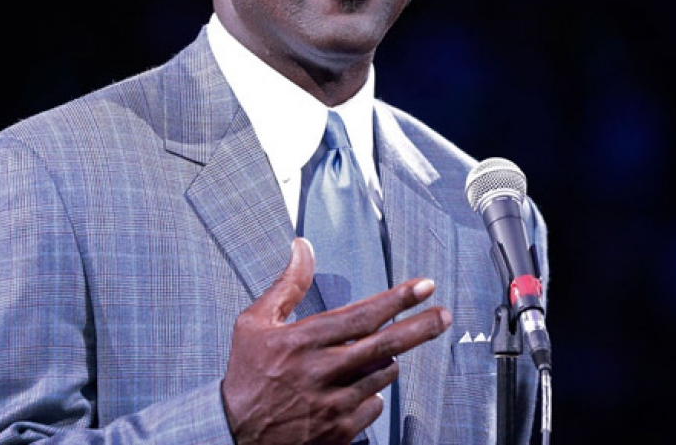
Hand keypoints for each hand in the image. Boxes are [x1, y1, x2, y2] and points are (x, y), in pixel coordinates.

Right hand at [220, 238, 451, 443]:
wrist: (234, 434)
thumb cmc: (246, 376)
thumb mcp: (254, 323)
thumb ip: (286, 285)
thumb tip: (302, 249)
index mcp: (302, 341)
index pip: (361, 315)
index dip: (397, 299)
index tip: (423, 287)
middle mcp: (321, 372)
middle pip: (385, 346)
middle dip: (420, 327)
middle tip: (442, 315)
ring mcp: (333, 405)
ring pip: (382, 375)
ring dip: (382, 363)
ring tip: (362, 360)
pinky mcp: (339, 431)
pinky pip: (374, 406)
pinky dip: (369, 395)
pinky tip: (348, 390)